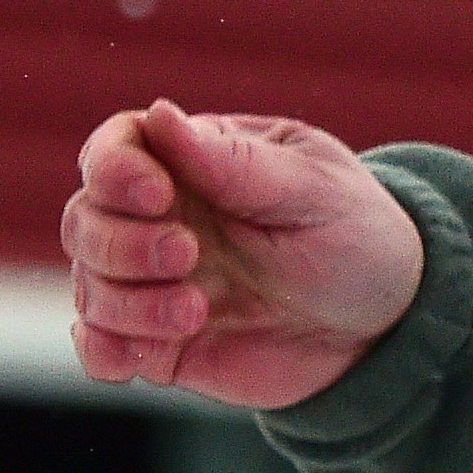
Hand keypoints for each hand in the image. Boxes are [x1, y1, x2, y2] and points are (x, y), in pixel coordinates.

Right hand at [62, 99, 425, 409]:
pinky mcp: (159, 341)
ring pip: (90, 284)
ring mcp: (155, 282)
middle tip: (187, 255)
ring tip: (197, 311)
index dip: (116, 168)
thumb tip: (160, 115)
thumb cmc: (356, 237)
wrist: (386, 327)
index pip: (117, 147)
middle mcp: (162, 219)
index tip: (158, 194)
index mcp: (196, 163)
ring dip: (126, 302)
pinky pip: (99, 347)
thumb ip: (235, 162)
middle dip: (121, 242)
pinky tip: (146, 357)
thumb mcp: (313, 190)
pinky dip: (105, 351)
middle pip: (86, 218)